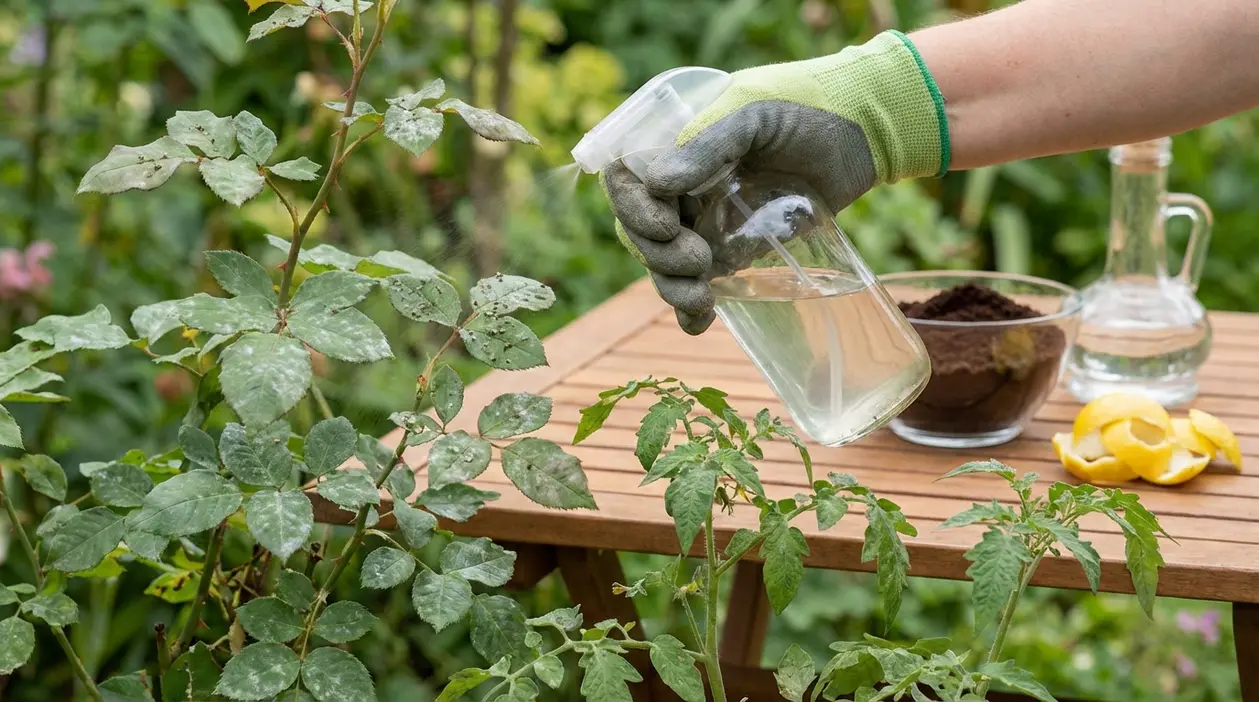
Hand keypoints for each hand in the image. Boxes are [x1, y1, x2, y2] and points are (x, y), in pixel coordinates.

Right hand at [602, 30, 948, 333]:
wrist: (863, 134)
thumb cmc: (806, 108)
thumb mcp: (755, 116)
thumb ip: (708, 146)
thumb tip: (656, 183)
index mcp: (675, 148)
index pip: (626, 184)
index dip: (635, 211)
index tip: (670, 225)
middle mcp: (683, 188)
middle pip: (641, 233)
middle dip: (659, 256)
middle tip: (699, 260)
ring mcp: (707, 222)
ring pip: (665, 265)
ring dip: (672, 288)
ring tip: (701, 300)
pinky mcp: (735, 251)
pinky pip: (701, 284)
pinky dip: (692, 310)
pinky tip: (699, 321)